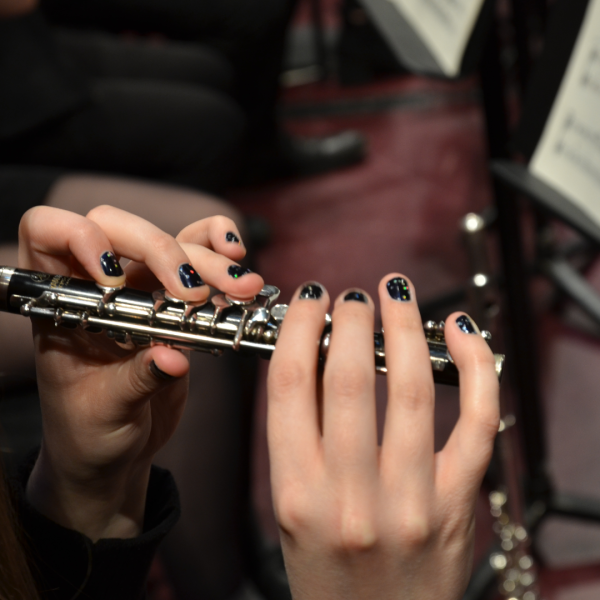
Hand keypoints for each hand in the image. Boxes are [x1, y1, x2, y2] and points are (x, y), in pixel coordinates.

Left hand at [20, 205, 263, 540]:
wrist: (114, 453)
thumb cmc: (89, 432)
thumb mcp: (105, 411)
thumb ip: (136, 380)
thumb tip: (171, 356)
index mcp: (59, 302)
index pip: (47, 233)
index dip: (78, 236)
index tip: (114, 279)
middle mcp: (96, 284)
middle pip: (119, 227)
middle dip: (161, 249)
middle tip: (192, 294)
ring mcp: (139, 287)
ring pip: (170, 240)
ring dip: (209, 258)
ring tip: (242, 287)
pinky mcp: (175, 299)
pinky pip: (199, 256)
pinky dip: (221, 252)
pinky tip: (240, 266)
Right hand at [267, 276, 498, 599]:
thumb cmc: (328, 572)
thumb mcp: (292, 506)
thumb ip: (300, 435)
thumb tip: (317, 356)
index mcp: (296, 494)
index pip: (290, 385)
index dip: (301, 328)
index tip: (311, 302)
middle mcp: (351, 497)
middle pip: (347, 377)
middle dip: (351, 319)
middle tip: (353, 297)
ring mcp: (411, 500)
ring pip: (412, 387)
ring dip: (404, 326)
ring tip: (396, 294)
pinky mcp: (459, 503)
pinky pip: (477, 420)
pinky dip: (475, 366)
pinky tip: (460, 331)